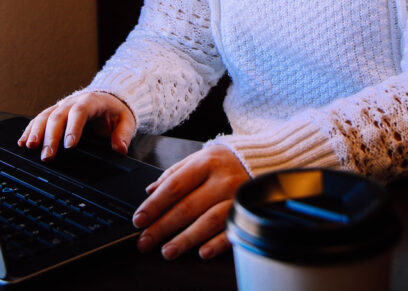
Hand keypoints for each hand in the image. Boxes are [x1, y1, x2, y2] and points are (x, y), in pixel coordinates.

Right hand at [17, 92, 135, 160]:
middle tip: (48, 155)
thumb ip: (123, 134)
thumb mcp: (126, 120)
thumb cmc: (115, 110)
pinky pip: (39, 119)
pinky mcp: (54, 112)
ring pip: (45, 116)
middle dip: (51, 136)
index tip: (69, 145)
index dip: (73, 128)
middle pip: (58, 116)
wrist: (108, 97)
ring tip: (30, 147)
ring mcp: (61, 106)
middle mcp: (72, 102)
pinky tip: (23, 142)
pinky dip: (30, 130)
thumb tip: (120, 148)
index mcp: (91, 101)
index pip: (80, 112)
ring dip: (36, 132)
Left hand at [132, 144, 248, 260]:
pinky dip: (217, 243)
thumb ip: (176, 172)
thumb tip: (150, 190)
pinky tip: (202, 252)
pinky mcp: (249, 210)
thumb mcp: (202, 156)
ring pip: (208, 221)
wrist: (269, 159)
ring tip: (167, 251)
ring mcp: (237, 196)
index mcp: (206, 162)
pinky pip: (232, 229)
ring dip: (185, 239)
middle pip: (187, 207)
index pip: (174, 186)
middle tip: (145, 241)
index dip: (154, 204)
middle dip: (162, 227)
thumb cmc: (229, 160)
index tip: (139, 219)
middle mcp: (222, 179)